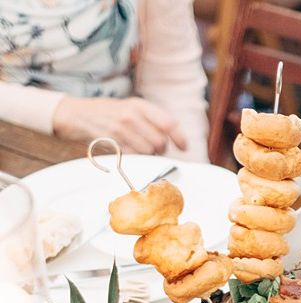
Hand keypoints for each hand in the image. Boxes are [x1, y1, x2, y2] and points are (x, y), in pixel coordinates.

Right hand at [52, 96, 186, 154]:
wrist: (74, 114)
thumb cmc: (106, 113)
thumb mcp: (128, 107)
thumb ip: (149, 118)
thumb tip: (172, 135)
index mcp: (139, 105)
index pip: (168, 123)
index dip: (179, 137)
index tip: (184, 147)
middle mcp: (131, 115)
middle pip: (160, 141)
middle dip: (161, 149)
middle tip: (154, 148)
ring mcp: (121, 129)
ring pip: (148, 150)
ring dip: (149, 155)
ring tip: (140, 149)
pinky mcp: (112, 142)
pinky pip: (134, 156)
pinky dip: (137, 158)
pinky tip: (130, 152)